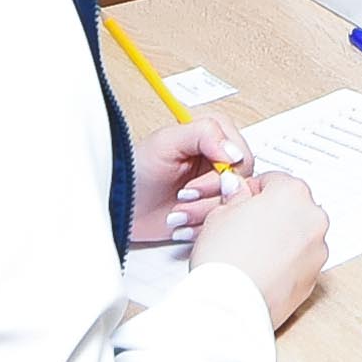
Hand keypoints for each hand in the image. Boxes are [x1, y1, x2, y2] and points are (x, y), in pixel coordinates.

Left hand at [128, 109, 255, 247]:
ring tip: (176, 212)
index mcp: (213, 136)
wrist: (121, 205)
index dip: (221, 174)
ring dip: (201, 213)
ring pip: (232, 206)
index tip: (193, 184)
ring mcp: (215, 188)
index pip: (241, 156)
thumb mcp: (166, 142)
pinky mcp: (210, 210)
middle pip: (239, 184)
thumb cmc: (137, 171)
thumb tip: (234, 151)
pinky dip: (199, 227)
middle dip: (208, 196)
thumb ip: (204, 133)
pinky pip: (222, 223)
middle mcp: (218, 161)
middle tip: (182, 197)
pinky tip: (181, 222)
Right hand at [188, 169, 331, 326]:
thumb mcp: (219, 215)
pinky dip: (285, 263)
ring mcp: (317, 251)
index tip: (242, 200)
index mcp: (292, 194)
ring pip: (298, 236)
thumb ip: (234, 196)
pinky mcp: (314, 278)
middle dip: (270, 215)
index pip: (274, 180)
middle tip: (244, 227)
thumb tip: (235, 187)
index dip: (252, 191)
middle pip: (291, 207)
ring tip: (250, 251)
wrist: (229, 306)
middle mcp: (313, 219)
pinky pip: (299, 262)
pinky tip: (261, 269)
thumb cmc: (225, 261)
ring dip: (280, 239)